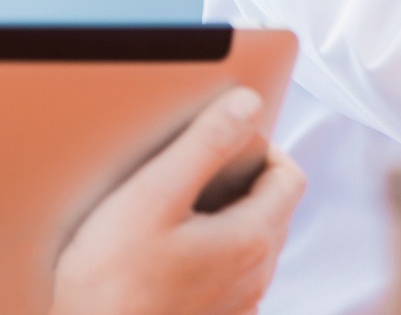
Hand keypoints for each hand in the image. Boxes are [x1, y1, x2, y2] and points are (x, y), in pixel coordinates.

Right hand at [51, 87, 305, 314]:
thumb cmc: (110, 285)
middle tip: (193, 171)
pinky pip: (228, 276)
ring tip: (174, 211)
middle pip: (273, 209)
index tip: (223, 144)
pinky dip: (211, 253)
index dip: (262, 150)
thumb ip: (206, 144)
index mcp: (252, 240)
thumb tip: (247, 105)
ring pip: (251, 244)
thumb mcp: (153, 196)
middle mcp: (255, 278)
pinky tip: (166, 254)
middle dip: (243, 181)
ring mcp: (237, 306)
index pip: (290, 176)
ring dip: (226, 218)